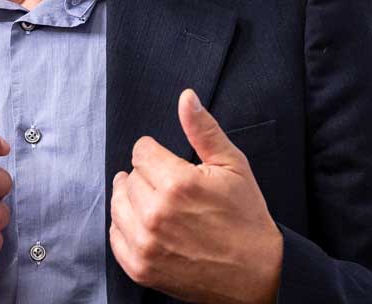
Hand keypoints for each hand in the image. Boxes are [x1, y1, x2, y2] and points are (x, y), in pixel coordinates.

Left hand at [110, 89, 282, 303]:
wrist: (256, 272)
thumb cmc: (246, 217)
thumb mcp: (232, 165)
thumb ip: (203, 129)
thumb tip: (186, 97)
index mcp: (178, 183)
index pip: (142, 151)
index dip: (157, 154)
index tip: (173, 165)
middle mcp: (156, 213)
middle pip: (129, 177)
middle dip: (148, 177)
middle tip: (173, 189)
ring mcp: (146, 243)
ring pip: (118, 204)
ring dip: (134, 200)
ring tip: (160, 205)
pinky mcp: (140, 267)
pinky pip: (115, 235)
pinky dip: (128, 227)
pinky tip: (151, 226)